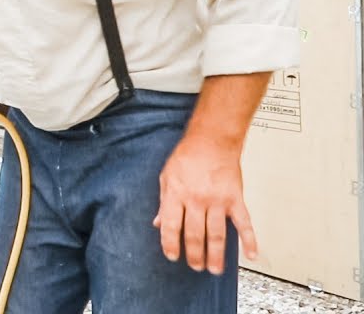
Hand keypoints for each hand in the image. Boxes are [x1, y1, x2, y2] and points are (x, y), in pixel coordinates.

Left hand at [154, 134, 257, 274]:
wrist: (212, 140)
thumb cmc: (188, 156)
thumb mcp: (166, 177)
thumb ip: (164, 202)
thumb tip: (159, 223)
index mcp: (177, 194)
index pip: (171, 226)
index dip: (170, 244)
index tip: (172, 256)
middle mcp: (196, 200)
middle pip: (195, 235)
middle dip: (194, 255)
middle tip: (195, 266)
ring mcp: (218, 201)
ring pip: (217, 234)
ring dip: (216, 255)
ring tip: (215, 269)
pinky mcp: (235, 199)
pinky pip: (243, 223)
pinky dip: (249, 240)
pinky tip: (250, 254)